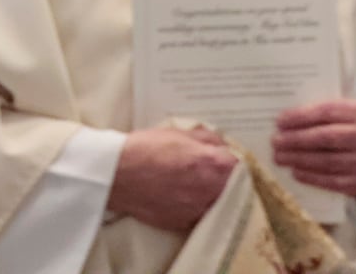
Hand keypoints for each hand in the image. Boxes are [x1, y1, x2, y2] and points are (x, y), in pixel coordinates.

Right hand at [107, 126, 237, 231]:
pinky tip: (178, 195)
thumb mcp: (176, 132)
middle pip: (231, 186)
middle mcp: (211, 190)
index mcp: (214, 164)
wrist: (116, 174)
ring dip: (209, 193)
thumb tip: (219, 143)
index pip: (238, 164)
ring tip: (190, 184)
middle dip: (222, 177)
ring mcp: (198, 209)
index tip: (221, 157)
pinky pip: (197, 214)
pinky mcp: (183, 222)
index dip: (228, 159)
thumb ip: (204, 137)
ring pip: (215, 202)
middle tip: (205, 169)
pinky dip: (193, 206)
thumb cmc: (144, 149)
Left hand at [272, 99, 355, 195]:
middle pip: (325, 138)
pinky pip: (333, 182)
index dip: (300, 117)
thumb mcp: (348, 111)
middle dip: (295, 140)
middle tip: (275, 142)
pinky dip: (312, 177)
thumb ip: (322, 113)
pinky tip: (296, 172)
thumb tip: (286, 121)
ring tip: (279, 157)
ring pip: (326, 161)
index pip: (326, 113)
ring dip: (298, 159)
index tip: (279, 121)